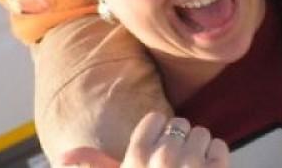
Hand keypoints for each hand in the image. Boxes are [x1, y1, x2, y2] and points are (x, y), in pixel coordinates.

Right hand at [59, 113, 228, 167]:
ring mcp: (192, 164)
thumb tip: (61, 158)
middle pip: (180, 125)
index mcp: (137, 158)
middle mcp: (163, 157)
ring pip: (201, 133)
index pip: (156, 119)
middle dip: (180, 143)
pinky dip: (216, 158)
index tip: (157, 152)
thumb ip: (93, 166)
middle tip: (174, 167)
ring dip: (199, 149)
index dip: (158, 134)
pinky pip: (219, 146)